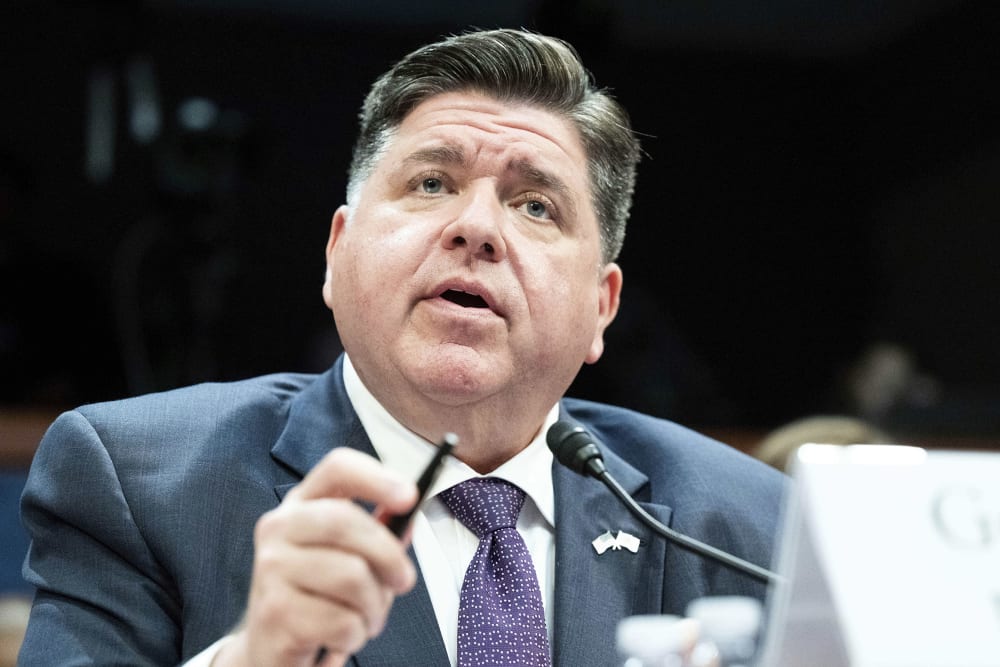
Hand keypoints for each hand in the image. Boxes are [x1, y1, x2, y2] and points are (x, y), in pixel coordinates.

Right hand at [216, 448, 418, 666]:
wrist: (272, 646)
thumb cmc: (319, 594)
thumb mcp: (348, 556)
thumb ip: (379, 534)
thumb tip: (408, 517)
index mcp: (301, 505)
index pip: (337, 468)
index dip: (377, 477)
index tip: (409, 497)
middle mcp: (279, 528)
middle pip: (348, 522)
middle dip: (389, 556)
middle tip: (403, 581)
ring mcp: (271, 568)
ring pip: (352, 577)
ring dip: (374, 607)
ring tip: (365, 617)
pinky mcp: (275, 612)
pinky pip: (343, 621)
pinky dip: (356, 635)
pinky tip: (340, 637)